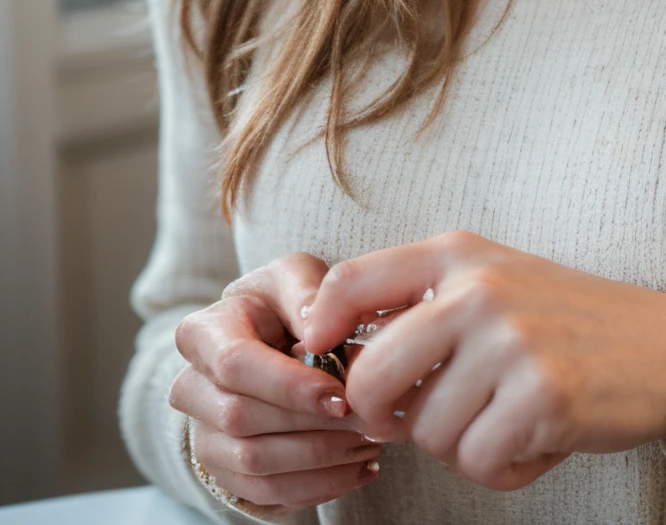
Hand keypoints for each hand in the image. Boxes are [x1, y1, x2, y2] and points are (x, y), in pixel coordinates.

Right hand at [170, 253, 381, 510]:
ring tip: (371, 443)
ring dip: (320, 461)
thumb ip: (305, 291)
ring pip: (255, 464)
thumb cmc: (284, 304)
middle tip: (368, 420)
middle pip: (242, 420)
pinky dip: (318, 488)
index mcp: (201, 334)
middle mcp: (190, 390)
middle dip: (311, 425)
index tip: (341, 395)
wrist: (268, 340)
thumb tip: (316, 328)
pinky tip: (359, 468)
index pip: (235, 366)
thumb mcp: (294, 275)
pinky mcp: (225, 474)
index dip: (288, 386)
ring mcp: (204, 437)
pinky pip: (266, 495)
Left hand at [303, 232, 665, 491]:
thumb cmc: (562, 322)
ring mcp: (513, 341)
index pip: (351, 281)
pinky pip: (479, 462)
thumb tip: (341, 364)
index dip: (319, 326)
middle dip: (385, 417)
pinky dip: (502, 467)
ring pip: (428, 433)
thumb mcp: (491, 283)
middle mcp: (479, 288)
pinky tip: (534, 438)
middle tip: (418, 420)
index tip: (318, 358)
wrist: (664, 346)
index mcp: (458, 255)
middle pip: (372, 377)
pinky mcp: (545, 397)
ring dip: (460, 444)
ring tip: (505, 417)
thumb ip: (421, 307)